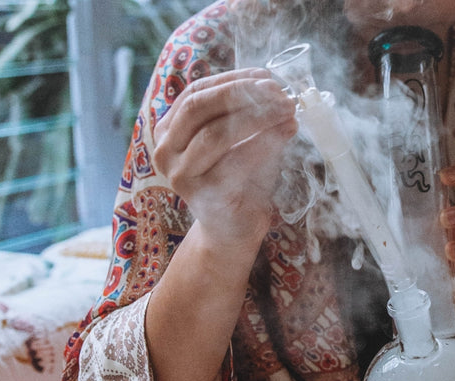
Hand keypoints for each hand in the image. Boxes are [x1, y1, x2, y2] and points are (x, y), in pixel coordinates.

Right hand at [152, 68, 297, 248]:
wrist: (232, 231)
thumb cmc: (239, 181)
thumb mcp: (244, 141)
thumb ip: (253, 117)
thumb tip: (281, 93)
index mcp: (169, 130)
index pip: (197, 92)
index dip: (233, 79)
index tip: (267, 76)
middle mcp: (166, 150)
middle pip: (199, 106)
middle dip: (242, 93)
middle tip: (279, 92)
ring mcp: (180, 175)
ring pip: (215, 134)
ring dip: (257, 117)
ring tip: (287, 110)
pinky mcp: (202, 196)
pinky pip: (234, 162)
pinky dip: (263, 143)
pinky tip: (286, 132)